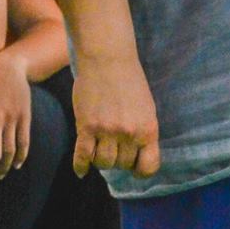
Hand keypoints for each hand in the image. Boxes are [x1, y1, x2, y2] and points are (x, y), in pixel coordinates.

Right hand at [71, 51, 159, 178]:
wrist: (107, 58)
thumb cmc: (129, 81)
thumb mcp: (146, 108)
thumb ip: (142, 132)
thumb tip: (136, 156)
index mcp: (148, 129)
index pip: (148, 166)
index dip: (140, 170)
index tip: (134, 167)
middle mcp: (129, 133)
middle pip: (122, 165)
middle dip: (118, 160)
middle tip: (113, 148)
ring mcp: (107, 131)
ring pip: (103, 163)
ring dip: (100, 160)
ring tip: (99, 150)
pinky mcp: (86, 126)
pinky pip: (83, 156)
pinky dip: (81, 166)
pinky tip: (82, 170)